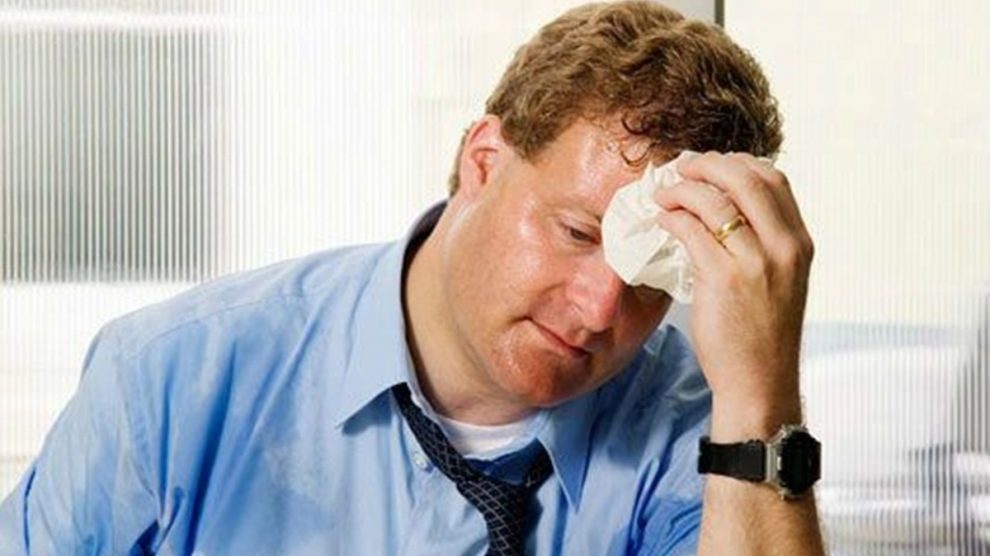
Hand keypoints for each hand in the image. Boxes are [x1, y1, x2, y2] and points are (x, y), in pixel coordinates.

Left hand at [654, 152, 814, 437]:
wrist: (759, 382)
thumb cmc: (761, 334)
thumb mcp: (779, 280)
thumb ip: (763, 243)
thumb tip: (721, 206)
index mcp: (799, 243)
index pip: (774, 179)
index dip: (737, 163)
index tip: (710, 167)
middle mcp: (784, 247)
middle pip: (746, 178)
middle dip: (707, 165)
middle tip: (680, 169)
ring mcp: (756, 263)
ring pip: (714, 200)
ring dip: (682, 189)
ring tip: (664, 195)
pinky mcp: (723, 279)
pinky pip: (691, 230)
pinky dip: (672, 217)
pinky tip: (662, 221)